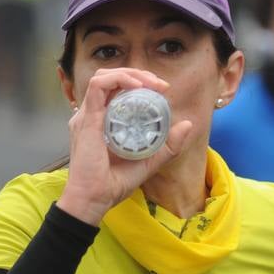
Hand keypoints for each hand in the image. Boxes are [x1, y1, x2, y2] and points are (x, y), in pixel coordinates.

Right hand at [56, 67, 195, 224]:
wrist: (95, 200)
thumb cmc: (114, 183)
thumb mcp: (150, 160)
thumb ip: (168, 145)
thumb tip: (188, 124)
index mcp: (103, 121)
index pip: (117, 89)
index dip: (141, 82)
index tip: (162, 90)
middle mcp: (93, 114)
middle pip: (111, 78)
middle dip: (138, 74)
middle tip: (159, 84)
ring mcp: (87, 115)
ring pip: (103, 76)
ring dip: (129, 74)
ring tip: (149, 83)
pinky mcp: (86, 118)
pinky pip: (98, 86)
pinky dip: (118, 79)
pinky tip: (137, 86)